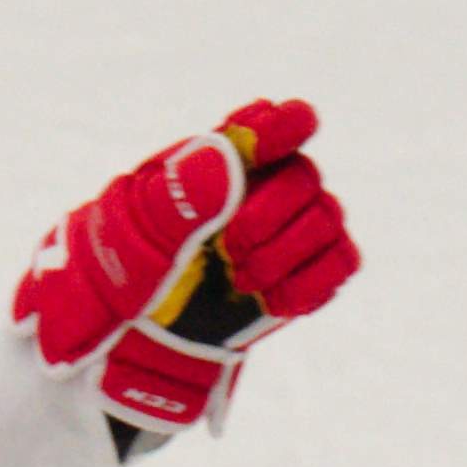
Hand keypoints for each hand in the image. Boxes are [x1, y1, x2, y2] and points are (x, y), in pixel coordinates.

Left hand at [10, 101, 357, 438]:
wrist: (133, 344)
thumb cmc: (126, 277)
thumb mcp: (136, 234)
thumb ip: (183, 195)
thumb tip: (231, 162)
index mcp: (217, 160)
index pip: (270, 122)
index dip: (283, 128)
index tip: (286, 137)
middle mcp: (260, 189)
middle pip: (304, 176)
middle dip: (272, 215)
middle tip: (231, 249)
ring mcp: (286, 233)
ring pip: (327, 219)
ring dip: (287, 253)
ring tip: (241, 279)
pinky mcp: (304, 277)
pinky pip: (340, 263)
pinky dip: (312, 282)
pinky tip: (272, 299)